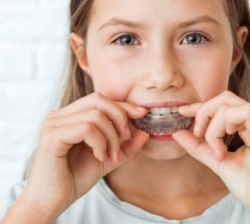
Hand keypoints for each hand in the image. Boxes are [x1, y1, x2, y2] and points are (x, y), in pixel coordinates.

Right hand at [19, 92, 148, 221]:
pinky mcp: (52, 136)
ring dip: (111, 137)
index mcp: (70, 116)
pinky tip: (99, 157)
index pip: (100, 100)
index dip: (123, 105)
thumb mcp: (108, 158)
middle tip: (126, 138)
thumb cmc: (75, 178)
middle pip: (98, 100)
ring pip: (96, 116)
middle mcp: (59, 115)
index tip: (141, 114)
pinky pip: (87, 128)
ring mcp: (54, 124)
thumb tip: (146, 132)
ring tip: (111, 156)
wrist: (52, 201)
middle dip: (119, 117)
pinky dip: (100, 143)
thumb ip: (126, 146)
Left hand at [173, 91, 249, 222]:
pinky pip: (242, 113)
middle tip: (197, 134)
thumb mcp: (216, 160)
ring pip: (228, 105)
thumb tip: (177, 133)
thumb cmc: (249, 185)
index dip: (200, 106)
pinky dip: (223, 127)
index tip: (182, 111)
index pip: (222, 105)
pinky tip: (222, 148)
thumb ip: (198, 145)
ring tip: (215, 150)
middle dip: (203, 112)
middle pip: (224, 98)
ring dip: (212, 126)